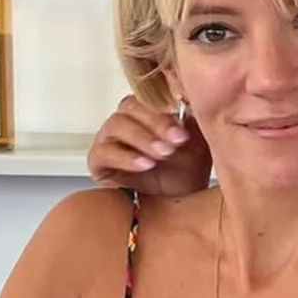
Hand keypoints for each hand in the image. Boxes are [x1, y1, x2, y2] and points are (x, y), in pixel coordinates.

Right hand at [86, 95, 211, 195]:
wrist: (179, 202)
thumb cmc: (186, 170)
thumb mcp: (198, 143)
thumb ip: (196, 120)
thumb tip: (199, 100)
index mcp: (149, 109)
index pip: (149, 95)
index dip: (166, 111)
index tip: (184, 131)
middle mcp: (126, 119)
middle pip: (130, 106)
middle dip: (155, 123)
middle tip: (176, 142)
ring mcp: (109, 138)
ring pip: (115, 124)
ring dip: (141, 138)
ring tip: (162, 154)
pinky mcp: (98, 161)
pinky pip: (103, 152)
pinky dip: (125, 157)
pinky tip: (145, 165)